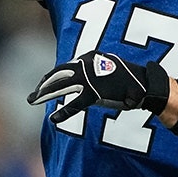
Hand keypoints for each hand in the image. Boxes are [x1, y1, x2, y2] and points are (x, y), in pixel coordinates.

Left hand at [27, 50, 169, 122]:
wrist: (146, 85)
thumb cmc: (128, 80)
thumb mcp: (107, 70)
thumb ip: (92, 72)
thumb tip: (80, 79)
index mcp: (89, 57)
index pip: (64, 68)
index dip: (50, 78)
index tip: (41, 86)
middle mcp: (86, 65)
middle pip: (58, 75)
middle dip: (43, 86)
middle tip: (31, 97)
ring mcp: (90, 79)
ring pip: (61, 87)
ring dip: (45, 94)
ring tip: (33, 101)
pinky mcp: (95, 93)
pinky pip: (74, 104)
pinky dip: (63, 112)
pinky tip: (53, 119)